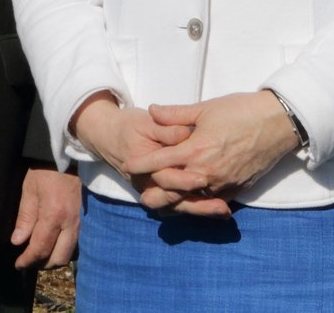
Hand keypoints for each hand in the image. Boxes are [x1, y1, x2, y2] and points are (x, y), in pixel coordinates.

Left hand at [9, 164, 79, 268]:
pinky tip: (54, 241)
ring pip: (70, 252)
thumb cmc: (45, 169)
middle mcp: (70, 222)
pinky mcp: (85, 217)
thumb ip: (25, 217)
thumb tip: (18, 242)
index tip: (19, 264)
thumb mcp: (29, 189)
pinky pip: (77, 241)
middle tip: (29, 260)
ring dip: (55, 257)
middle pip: (59, 257)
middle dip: (43, 263)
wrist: (67, 153)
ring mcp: (81, 220)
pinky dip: (65, 247)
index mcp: (54, 215)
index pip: (41, 248)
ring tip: (41, 252)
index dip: (28, 260)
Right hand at [69, 95, 220, 215]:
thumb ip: (166, 129)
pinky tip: (220, 208)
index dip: (184, 180)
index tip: (204, 179)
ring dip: (201, 210)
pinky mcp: (161, 193)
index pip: (165, 179)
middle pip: (174, 201)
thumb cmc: (129, 127)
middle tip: (221, 206)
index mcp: (143, 167)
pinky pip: (179, 207)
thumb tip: (184, 133)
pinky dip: (197, 208)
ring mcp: (154, 191)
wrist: (109, 136)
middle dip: (198, 205)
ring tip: (224, 211)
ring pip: (178, 208)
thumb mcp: (146, 123)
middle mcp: (147, 184)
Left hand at [123, 91, 299, 212]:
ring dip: (174, 199)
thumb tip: (153, 111)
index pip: (160, 161)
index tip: (128, 165)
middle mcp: (206, 172)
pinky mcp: (235, 189)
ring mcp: (221, 184)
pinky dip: (198, 202)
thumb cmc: (242, 110)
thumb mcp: (206, 108)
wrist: (278, 123)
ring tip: (160, 201)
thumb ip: (176, 114)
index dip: (142, 163)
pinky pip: (211, 201)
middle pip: (171, 188)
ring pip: (190, 199)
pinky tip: (191, 199)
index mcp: (195, 149)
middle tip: (141, 191)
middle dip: (154, 189)